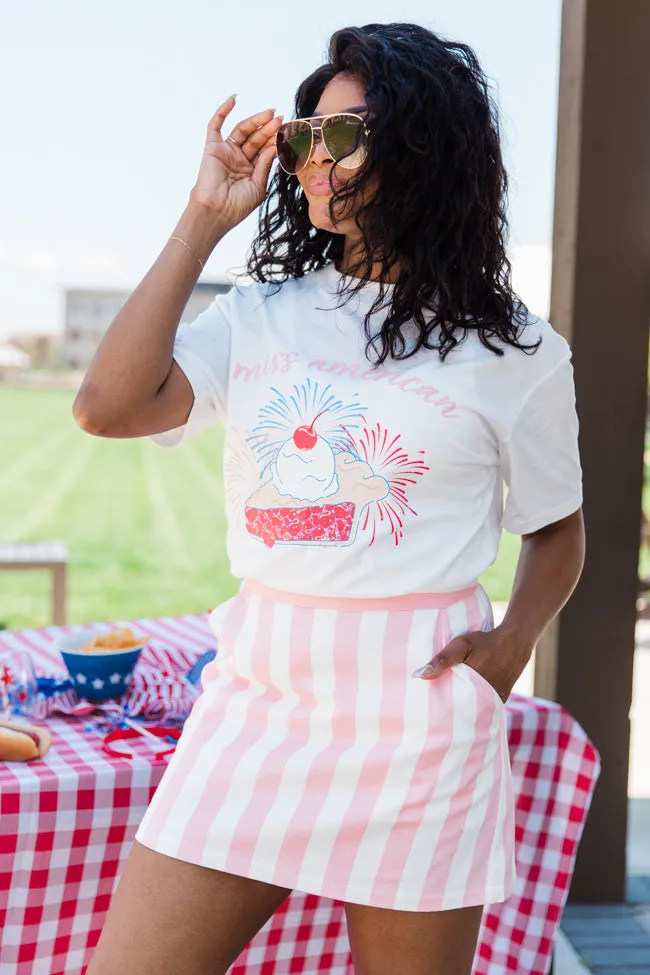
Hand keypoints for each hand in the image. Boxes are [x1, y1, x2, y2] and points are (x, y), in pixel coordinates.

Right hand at [190, 95, 282, 230]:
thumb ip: (265, 165)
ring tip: (270, 114)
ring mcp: (226, 152)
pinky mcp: (213, 147)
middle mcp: (239, 159)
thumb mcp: (258, 186)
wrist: (216, 211)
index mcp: (251, 170)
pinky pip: (216, 125)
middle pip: (256, 138)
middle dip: (268, 128)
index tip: (287, 130)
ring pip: (242, 131)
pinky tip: (234, 99)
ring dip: (255, 121)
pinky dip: (223, 111)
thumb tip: (273, 145)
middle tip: (280, 119)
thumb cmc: (237, 205)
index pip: (265, 150)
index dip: (275, 139)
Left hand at [411, 626, 531, 703]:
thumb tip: (419, 675)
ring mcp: (495, 701)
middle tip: (433, 714)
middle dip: (449, 712)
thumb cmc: (486, 643)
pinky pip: (484, 705)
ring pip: (473, 709)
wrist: (515, 643)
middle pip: (462, 711)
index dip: (439, 711)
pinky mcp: (500, 699)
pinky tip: (463, 700)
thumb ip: (442, 660)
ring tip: (445, 709)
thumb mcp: (462, 645)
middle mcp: (486, 700)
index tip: (427, 713)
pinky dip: (474, 703)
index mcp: (474, 690)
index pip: (452, 708)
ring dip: (462, 708)